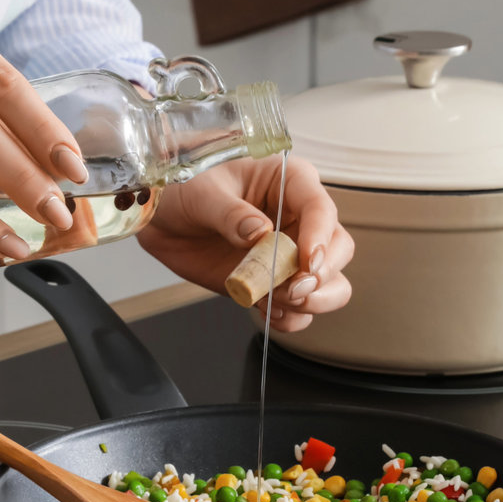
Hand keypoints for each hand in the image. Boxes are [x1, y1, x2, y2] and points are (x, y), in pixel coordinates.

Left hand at [138, 156, 353, 330]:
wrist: (163, 218)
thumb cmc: (186, 188)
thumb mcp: (203, 193)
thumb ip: (232, 214)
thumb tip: (259, 233)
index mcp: (290, 183)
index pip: (321, 209)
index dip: (320, 238)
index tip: (308, 262)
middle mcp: (300, 219)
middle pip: (339, 250)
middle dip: (321, 275)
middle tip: (292, 288)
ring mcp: (291, 255)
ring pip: (330, 284)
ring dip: (311, 301)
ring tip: (276, 301)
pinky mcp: (275, 283)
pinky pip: (299, 309)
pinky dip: (289, 318)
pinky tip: (266, 310)